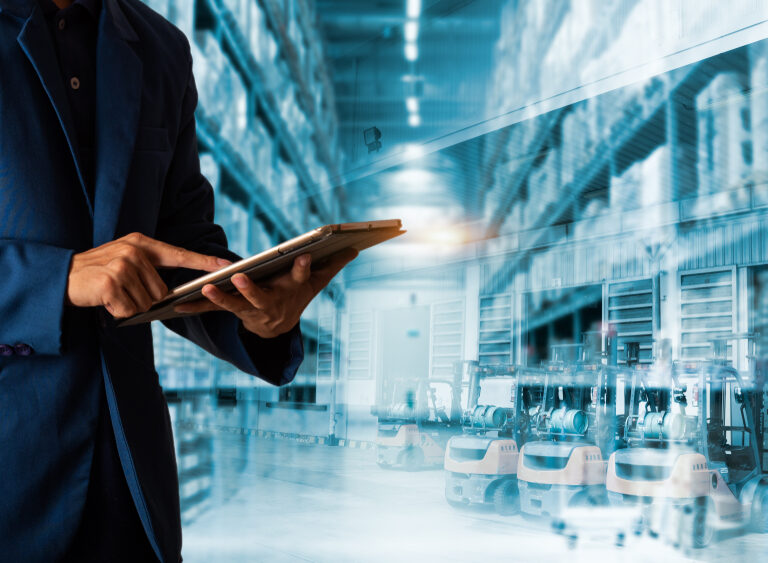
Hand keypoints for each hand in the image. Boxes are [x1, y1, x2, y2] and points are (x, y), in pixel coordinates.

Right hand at [67, 232, 228, 317]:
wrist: (62, 276)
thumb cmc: (99, 272)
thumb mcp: (125, 260)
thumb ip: (149, 269)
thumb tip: (169, 293)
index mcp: (142, 244)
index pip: (180, 254)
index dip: (204, 261)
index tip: (226, 265)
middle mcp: (135, 251)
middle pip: (161, 291)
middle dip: (144, 298)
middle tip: (122, 291)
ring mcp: (122, 266)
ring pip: (147, 303)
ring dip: (130, 305)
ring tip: (112, 294)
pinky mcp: (111, 283)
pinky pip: (130, 310)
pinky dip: (118, 312)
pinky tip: (106, 300)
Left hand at [174, 248, 357, 338]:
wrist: (277, 328)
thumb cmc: (296, 297)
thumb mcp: (315, 283)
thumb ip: (332, 266)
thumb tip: (355, 248)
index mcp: (290, 292)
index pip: (299, 279)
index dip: (302, 270)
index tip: (305, 257)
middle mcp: (269, 303)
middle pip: (260, 297)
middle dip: (251, 289)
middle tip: (240, 277)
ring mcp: (248, 310)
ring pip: (233, 305)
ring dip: (218, 298)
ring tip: (205, 288)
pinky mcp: (231, 311)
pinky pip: (211, 310)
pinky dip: (195, 307)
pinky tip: (175, 305)